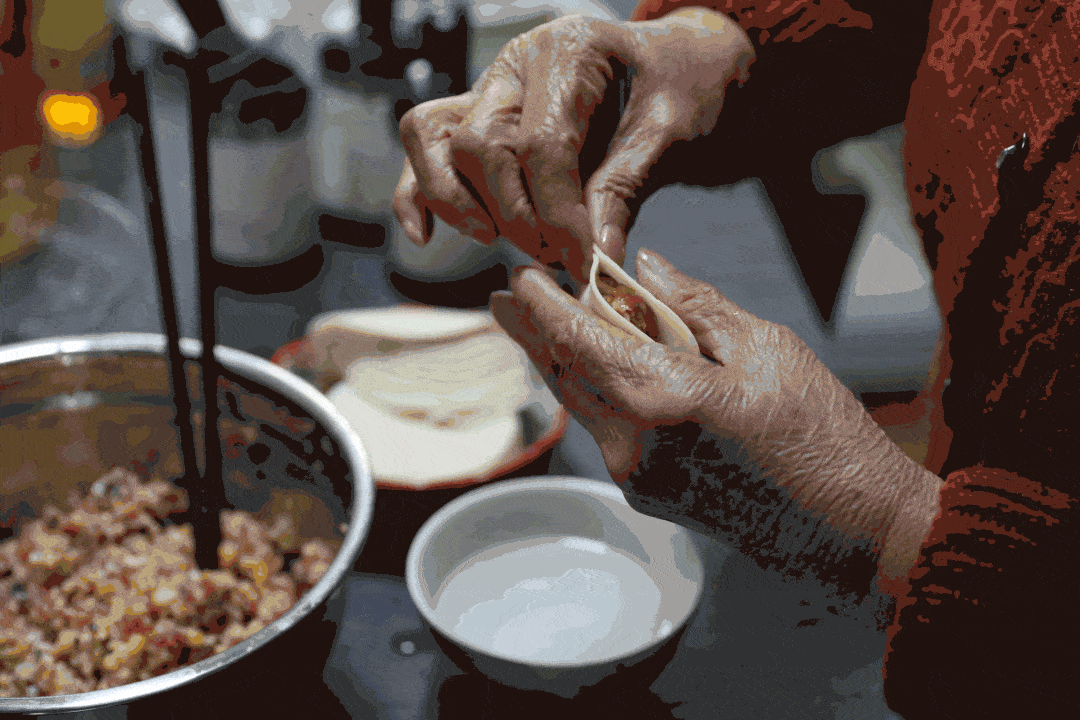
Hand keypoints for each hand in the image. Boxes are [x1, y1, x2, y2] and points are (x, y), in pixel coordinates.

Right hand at [394, 9, 753, 281]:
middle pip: (480, 145)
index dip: (558, 213)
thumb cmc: (682, 90)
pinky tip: (423, 236)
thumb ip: (626, 189)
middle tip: (557, 255)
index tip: (583, 261)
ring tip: (511, 243)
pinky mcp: (475, 116)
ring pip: (436, 143)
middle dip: (515, 215)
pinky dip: (417, 192)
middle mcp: (516, 62)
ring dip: (464, 206)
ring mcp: (489, 86)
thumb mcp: (671, 132)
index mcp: (569, 49)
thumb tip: (594, 259)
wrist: (680, 69)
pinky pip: (423, 145)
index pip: (541, 142)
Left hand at [490, 249, 940, 596]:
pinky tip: (602, 372)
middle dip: (535, 333)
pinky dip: (597, 394)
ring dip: (563, 363)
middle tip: (507, 299)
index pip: (580, 340)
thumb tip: (645, 268)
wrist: (848, 530)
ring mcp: (637, 477)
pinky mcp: (647, 496)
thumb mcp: (767, 350)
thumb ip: (696, 307)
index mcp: (665, 398)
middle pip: (567, 375)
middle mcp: (636, 443)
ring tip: (542, 326)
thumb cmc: (821, 435)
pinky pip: (608, 432)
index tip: (520, 276)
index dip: (544, 306)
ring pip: (583, 405)